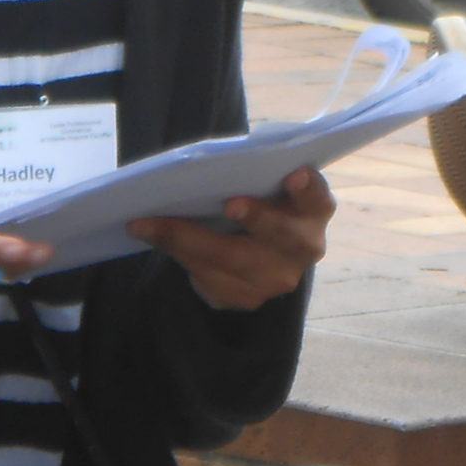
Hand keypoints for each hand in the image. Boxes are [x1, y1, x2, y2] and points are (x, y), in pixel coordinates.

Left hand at [132, 168, 332, 311]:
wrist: (251, 246)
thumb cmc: (255, 200)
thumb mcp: (263, 185)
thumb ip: (252, 176)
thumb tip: (201, 167)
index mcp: (313, 210)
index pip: (317, 197)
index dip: (308, 188)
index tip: (294, 175)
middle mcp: (304, 247)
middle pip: (282, 235)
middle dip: (257, 218)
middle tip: (231, 204)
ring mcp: (278, 278)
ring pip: (234, 261)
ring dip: (187, 240)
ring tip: (147, 223)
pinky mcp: (248, 297)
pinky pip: (211, 280)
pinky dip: (179, 255)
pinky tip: (152, 236)